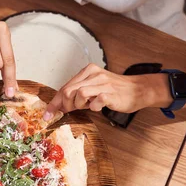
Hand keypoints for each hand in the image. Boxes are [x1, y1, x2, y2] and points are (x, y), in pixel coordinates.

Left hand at [43, 64, 168, 118]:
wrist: (137, 90)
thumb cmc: (114, 91)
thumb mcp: (93, 88)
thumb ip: (78, 93)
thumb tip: (60, 106)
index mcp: (88, 71)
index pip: (65, 86)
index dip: (54, 102)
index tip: (47, 114)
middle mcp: (94, 74)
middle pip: (68, 90)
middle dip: (65, 104)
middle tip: (70, 111)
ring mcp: (103, 83)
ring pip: (79, 94)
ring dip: (79, 105)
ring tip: (87, 106)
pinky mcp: (111, 93)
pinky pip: (96, 101)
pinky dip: (94, 107)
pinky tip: (98, 107)